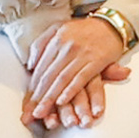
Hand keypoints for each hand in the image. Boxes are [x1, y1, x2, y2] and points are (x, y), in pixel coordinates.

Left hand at [22, 13, 122, 129]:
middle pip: (48, 76)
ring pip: (61, 79)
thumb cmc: (84, 29)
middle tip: (28, 114)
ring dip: (50, 98)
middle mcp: (66, 47)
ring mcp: (81, 54)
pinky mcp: (96, 61)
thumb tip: (30, 65)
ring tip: (41, 113)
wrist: (112, 23)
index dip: (31, 88)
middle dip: (37, 98)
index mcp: (56, 40)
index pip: (40, 69)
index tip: (26, 104)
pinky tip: (62, 101)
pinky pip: (81, 78)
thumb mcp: (58, 28)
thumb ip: (41, 44)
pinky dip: (70, 91)